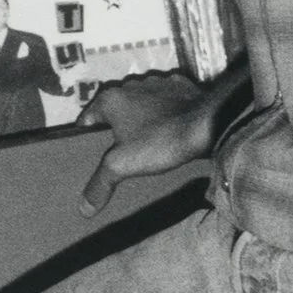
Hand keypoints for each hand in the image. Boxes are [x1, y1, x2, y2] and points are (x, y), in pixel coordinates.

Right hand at [78, 71, 219, 215]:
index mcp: (111, 98)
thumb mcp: (123, 165)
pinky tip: (170, 126)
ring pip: (141, 101)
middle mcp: (132, 84)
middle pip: (115, 109)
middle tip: (118, 150)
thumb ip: (99, 184)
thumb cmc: (159, 141)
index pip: (88, 119)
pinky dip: (165, 110)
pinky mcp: (182, 84)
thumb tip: (84, 210)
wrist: (208, 122)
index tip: (91, 154)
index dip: (88, 138)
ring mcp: (158, 82)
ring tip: (145, 140)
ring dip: (141, 116)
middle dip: (115, 127)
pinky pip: (166, 99)